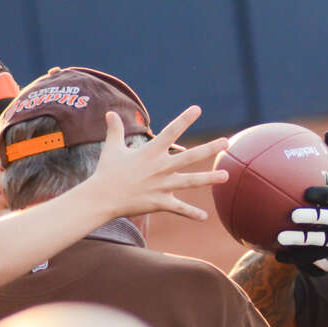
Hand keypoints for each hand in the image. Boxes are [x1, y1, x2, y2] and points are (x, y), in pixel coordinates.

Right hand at [87, 105, 228, 220]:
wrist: (101, 198)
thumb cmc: (107, 172)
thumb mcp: (112, 148)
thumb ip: (115, 130)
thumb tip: (109, 112)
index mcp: (150, 152)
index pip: (171, 132)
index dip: (184, 119)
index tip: (197, 109)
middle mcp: (160, 167)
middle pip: (190, 156)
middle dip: (210, 149)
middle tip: (227, 142)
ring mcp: (161, 186)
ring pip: (190, 182)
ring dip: (209, 179)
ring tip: (226, 176)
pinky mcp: (159, 202)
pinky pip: (179, 208)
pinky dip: (191, 214)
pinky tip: (205, 217)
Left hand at [277, 131, 327, 263]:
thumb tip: (326, 133)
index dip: (326, 196)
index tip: (307, 192)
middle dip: (313, 219)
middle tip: (292, 215)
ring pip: (324, 242)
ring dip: (302, 242)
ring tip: (280, 238)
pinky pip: (319, 257)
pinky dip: (299, 257)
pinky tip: (279, 255)